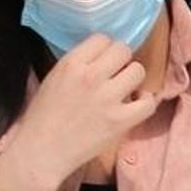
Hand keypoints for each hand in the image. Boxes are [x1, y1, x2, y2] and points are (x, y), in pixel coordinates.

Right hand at [8, 35, 155, 186]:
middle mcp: (91, 76)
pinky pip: (148, 103)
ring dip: (132, 78)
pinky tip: (135, 104)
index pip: (102, 38)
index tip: (102, 61)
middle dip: (120, 61)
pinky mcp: (120, 121)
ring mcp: (108, 98)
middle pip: (123, 50)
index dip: (104, 50)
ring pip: (138, 71)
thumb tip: (102, 57)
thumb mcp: (53, 77)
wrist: (42, 151)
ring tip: (124, 89)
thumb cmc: (42, 116)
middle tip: (114, 74)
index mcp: (71, 63)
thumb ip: (77, 64)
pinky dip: (145, 101)